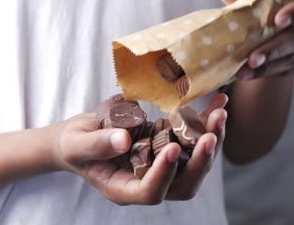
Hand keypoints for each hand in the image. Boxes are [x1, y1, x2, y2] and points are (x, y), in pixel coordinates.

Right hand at [51, 94, 227, 204]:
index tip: (172, 148)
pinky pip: (191, 141)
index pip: (149, 192)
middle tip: (210, 134)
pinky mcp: (166, 146)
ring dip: (210, 140)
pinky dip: (206, 123)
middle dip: (200, 161)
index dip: (164, 174)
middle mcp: (146, 181)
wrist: (80, 137)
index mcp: (123, 188)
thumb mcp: (76, 143)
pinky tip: (217, 103)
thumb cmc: (73, 144)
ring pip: (193, 164)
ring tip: (220, 113)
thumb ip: (97, 145)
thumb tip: (125, 140)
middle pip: (182, 184)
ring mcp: (159, 166)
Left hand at [218, 0, 293, 79]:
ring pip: (288, 59)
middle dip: (274, 49)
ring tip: (243, 72)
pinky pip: (279, 70)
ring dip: (265, 66)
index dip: (293, 12)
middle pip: (293, 39)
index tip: (278, 20)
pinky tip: (244, 75)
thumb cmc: (259, 11)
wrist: (260, 34)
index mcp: (293, 7)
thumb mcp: (254, 0)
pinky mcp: (291, 64)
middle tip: (253, 58)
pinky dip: (260, 73)